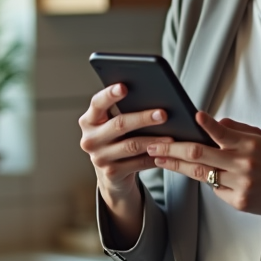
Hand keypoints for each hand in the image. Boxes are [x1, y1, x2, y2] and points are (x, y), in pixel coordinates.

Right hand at [78, 83, 170, 209]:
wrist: (111, 174)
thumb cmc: (117, 140)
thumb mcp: (113, 125)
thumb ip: (122, 111)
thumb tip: (152, 96)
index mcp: (89, 121)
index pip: (97, 103)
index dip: (110, 94)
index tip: (124, 86)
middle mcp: (90, 139)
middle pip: (119, 124)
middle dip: (143, 118)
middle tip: (163, 114)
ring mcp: (99, 158)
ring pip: (131, 145)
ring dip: (154, 140)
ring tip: (171, 137)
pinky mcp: (112, 173)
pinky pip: (138, 163)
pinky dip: (155, 157)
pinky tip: (167, 153)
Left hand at [148, 112, 260, 252]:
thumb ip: (236, 130)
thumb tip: (211, 123)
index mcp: (248, 145)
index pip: (221, 132)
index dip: (204, 125)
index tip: (191, 117)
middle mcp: (243, 164)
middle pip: (199, 155)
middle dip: (172, 149)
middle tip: (154, 144)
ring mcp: (240, 184)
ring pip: (200, 174)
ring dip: (176, 166)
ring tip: (159, 159)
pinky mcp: (240, 201)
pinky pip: (215, 190)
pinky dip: (208, 181)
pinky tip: (200, 175)